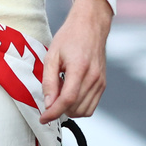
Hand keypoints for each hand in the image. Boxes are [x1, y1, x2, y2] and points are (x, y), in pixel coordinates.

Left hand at [40, 0, 112, 123]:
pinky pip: (91, 105)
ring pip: (84, 110)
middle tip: (50, 94)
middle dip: (59, 108)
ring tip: (60, 91)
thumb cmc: (69, 38)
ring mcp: (101, 82)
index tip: (43, 119)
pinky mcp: (103, 84)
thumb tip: (48, 104)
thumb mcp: (52, 55)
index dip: (53, 112)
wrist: (90, 26)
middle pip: (75, 107)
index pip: (67, 99)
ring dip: (69, 110)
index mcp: (79, 68)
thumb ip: (49, 81)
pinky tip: (70, 93)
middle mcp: (94, 78)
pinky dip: (79, 106)